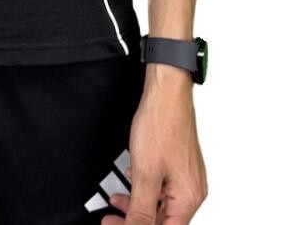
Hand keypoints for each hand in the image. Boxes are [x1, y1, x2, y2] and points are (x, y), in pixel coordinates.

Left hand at [101, 71, 207, 222]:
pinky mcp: (179, 165)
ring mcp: (186, 177)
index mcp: (188, 198)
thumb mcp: (146, 174)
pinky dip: (145, 189)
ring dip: (137, 205)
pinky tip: (132, 183)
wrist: (166, 91)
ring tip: (117, 201)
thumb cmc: (162, 123)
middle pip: (162, 220)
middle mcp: (192, 191)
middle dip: (134, 220)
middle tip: (111, 218)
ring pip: (161, 204)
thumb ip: (141, 209)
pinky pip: (162, 188)